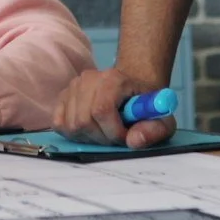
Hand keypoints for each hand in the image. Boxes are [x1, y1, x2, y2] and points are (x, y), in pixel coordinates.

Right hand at [51, 66, 173, 148]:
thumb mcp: (161, 119)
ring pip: (70, 125)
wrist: (132, 89)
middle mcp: (89, 78)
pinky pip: (58, 123)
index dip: (113, 132)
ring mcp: (73, 87)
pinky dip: (73, 132)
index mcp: (114, 79)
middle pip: (83, 121)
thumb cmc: (145, 105)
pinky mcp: (63, 97)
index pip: (101, 110)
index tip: (125, 137)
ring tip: (104, 131)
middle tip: (115, 136)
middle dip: (101, 137)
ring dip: (88, 137)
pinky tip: (90, 129)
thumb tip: (133, 141)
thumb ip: (153, 130)